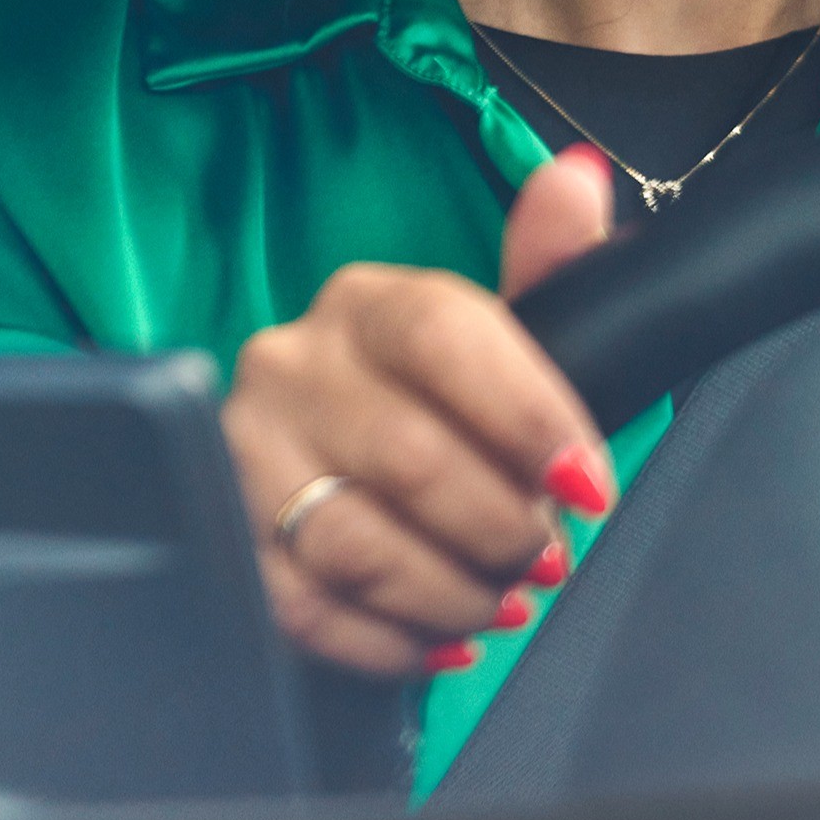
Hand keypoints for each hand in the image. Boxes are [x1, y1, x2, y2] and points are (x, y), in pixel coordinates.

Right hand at [224, 144, 621, 675]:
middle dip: (502, 527)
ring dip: (453, 592)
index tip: (589, 483)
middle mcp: (291, 364)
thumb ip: (546, 266)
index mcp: (368, 304)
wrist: (332, 464)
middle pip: (410, 456)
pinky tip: (438, 640)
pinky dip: (389, 642)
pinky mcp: (229, 539)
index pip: (446, 336)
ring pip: (357, 543)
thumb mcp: (498, 337)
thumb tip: (576, 177)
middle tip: (547, 560)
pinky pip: (308, 611)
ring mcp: (247, 453)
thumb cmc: (439, 406)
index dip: (529, 418)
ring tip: (500, 603)